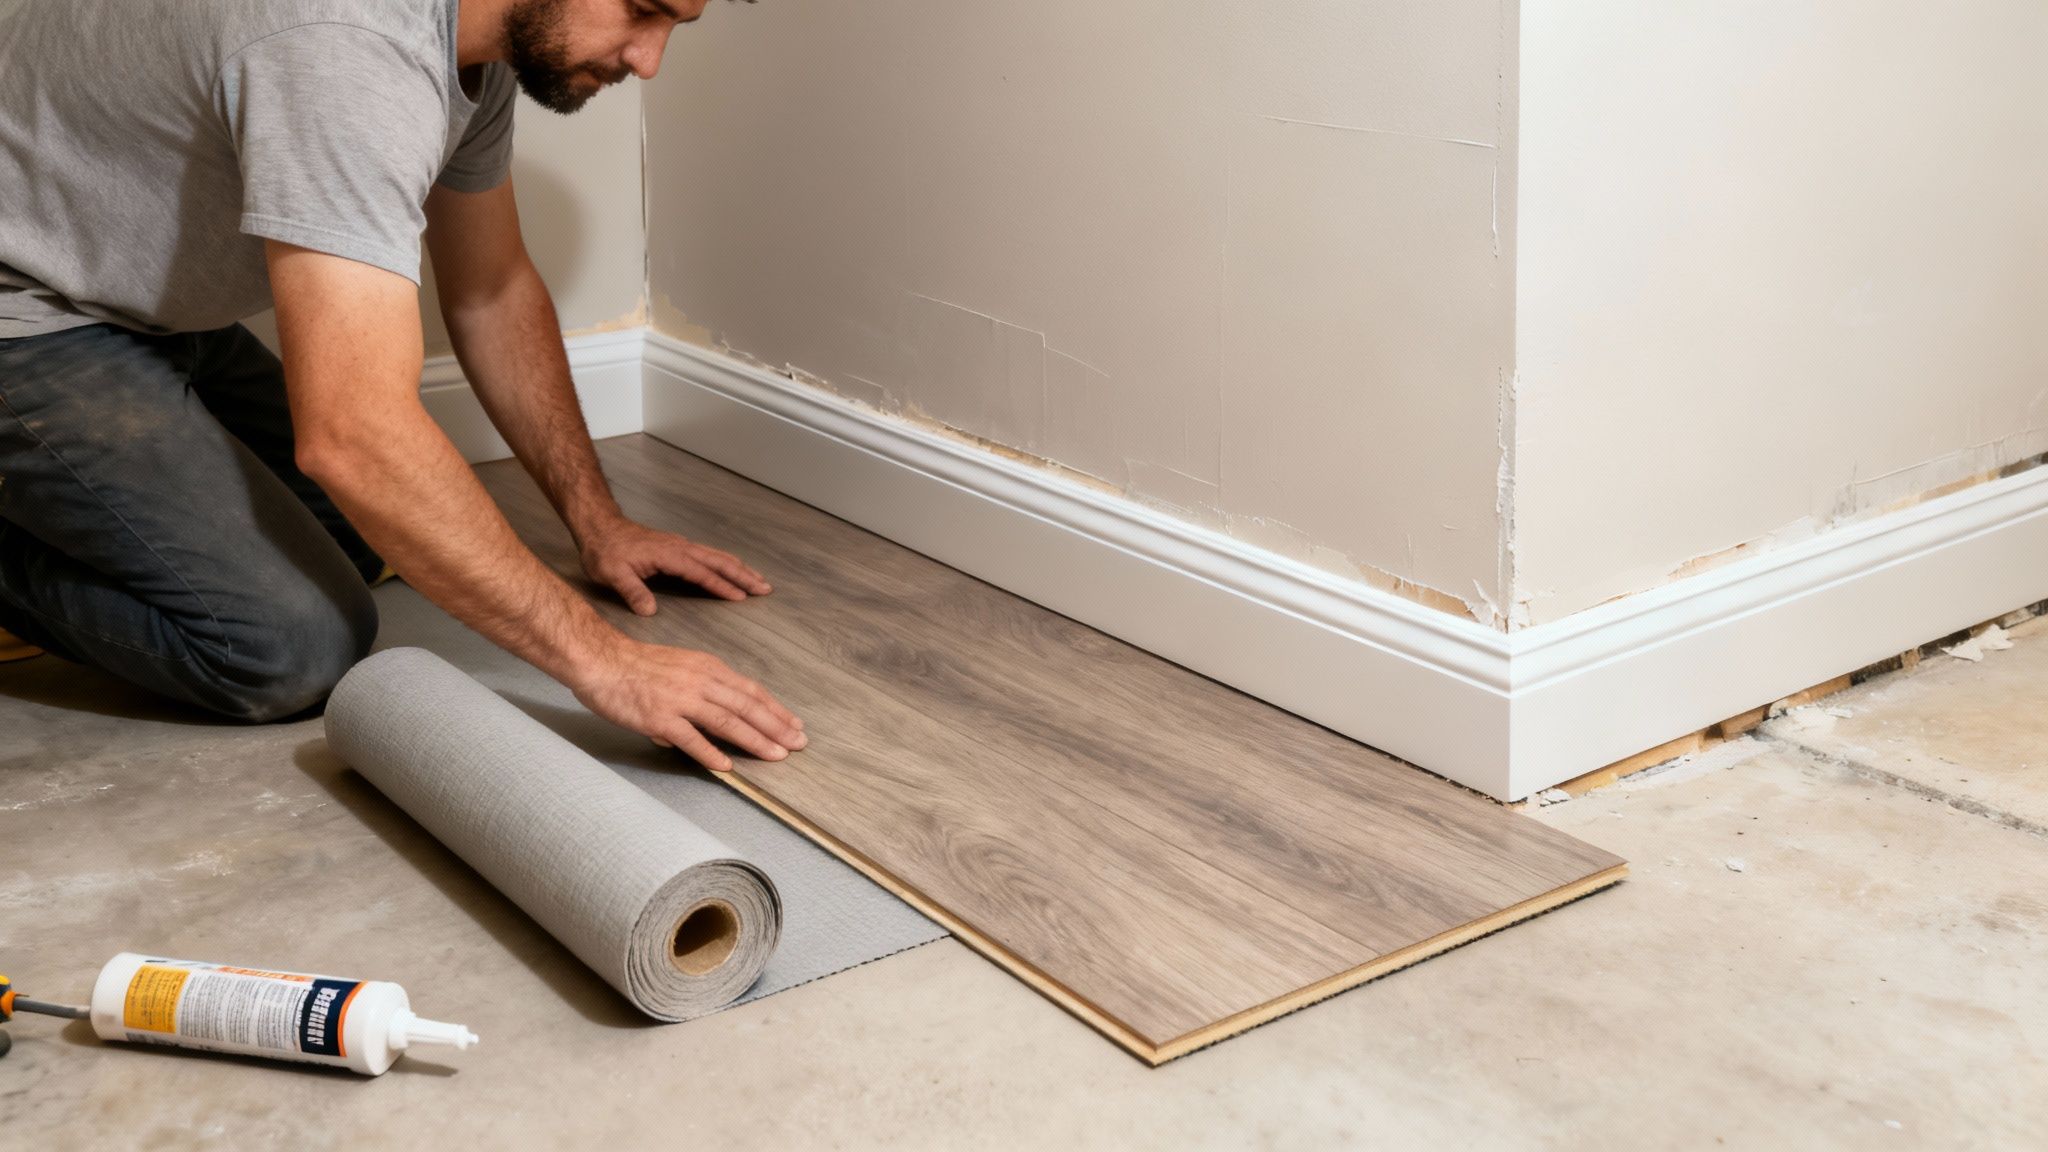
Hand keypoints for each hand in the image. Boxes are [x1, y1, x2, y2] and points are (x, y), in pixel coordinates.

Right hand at [571, 634, 806, 772]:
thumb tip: (708, 722)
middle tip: (799, 743)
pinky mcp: (660, 717)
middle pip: (747, 706)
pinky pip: (691, 739)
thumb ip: (698, 691)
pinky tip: (727, 766)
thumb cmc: (635, 665)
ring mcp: (680, 699)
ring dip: (756, 740)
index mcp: (707, 667)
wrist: (600, 660)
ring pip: (728, 721)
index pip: (750, 690)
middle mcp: (700, 680)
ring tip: (777, 755)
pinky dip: (711, 753)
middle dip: (777, 726)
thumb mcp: (678, 667)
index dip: (775, 709)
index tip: (795, 724)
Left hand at [579, 516, 771, 613]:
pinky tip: (734, 570)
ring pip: (718, 556)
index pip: (701, 573)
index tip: (740, 598)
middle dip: (744, 575)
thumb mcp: (612, 573)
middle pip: (719, 561)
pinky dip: (727, 564)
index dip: (720, 586)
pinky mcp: (679, 548)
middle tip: (765, 589)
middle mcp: (680, 548)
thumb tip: (649, 611)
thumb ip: (632, 591)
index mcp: (669, 555)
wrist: (600, 526)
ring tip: (759, 581)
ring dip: (740, 569)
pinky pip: (710, 555)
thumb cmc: (605, 550)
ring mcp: (681, 546)